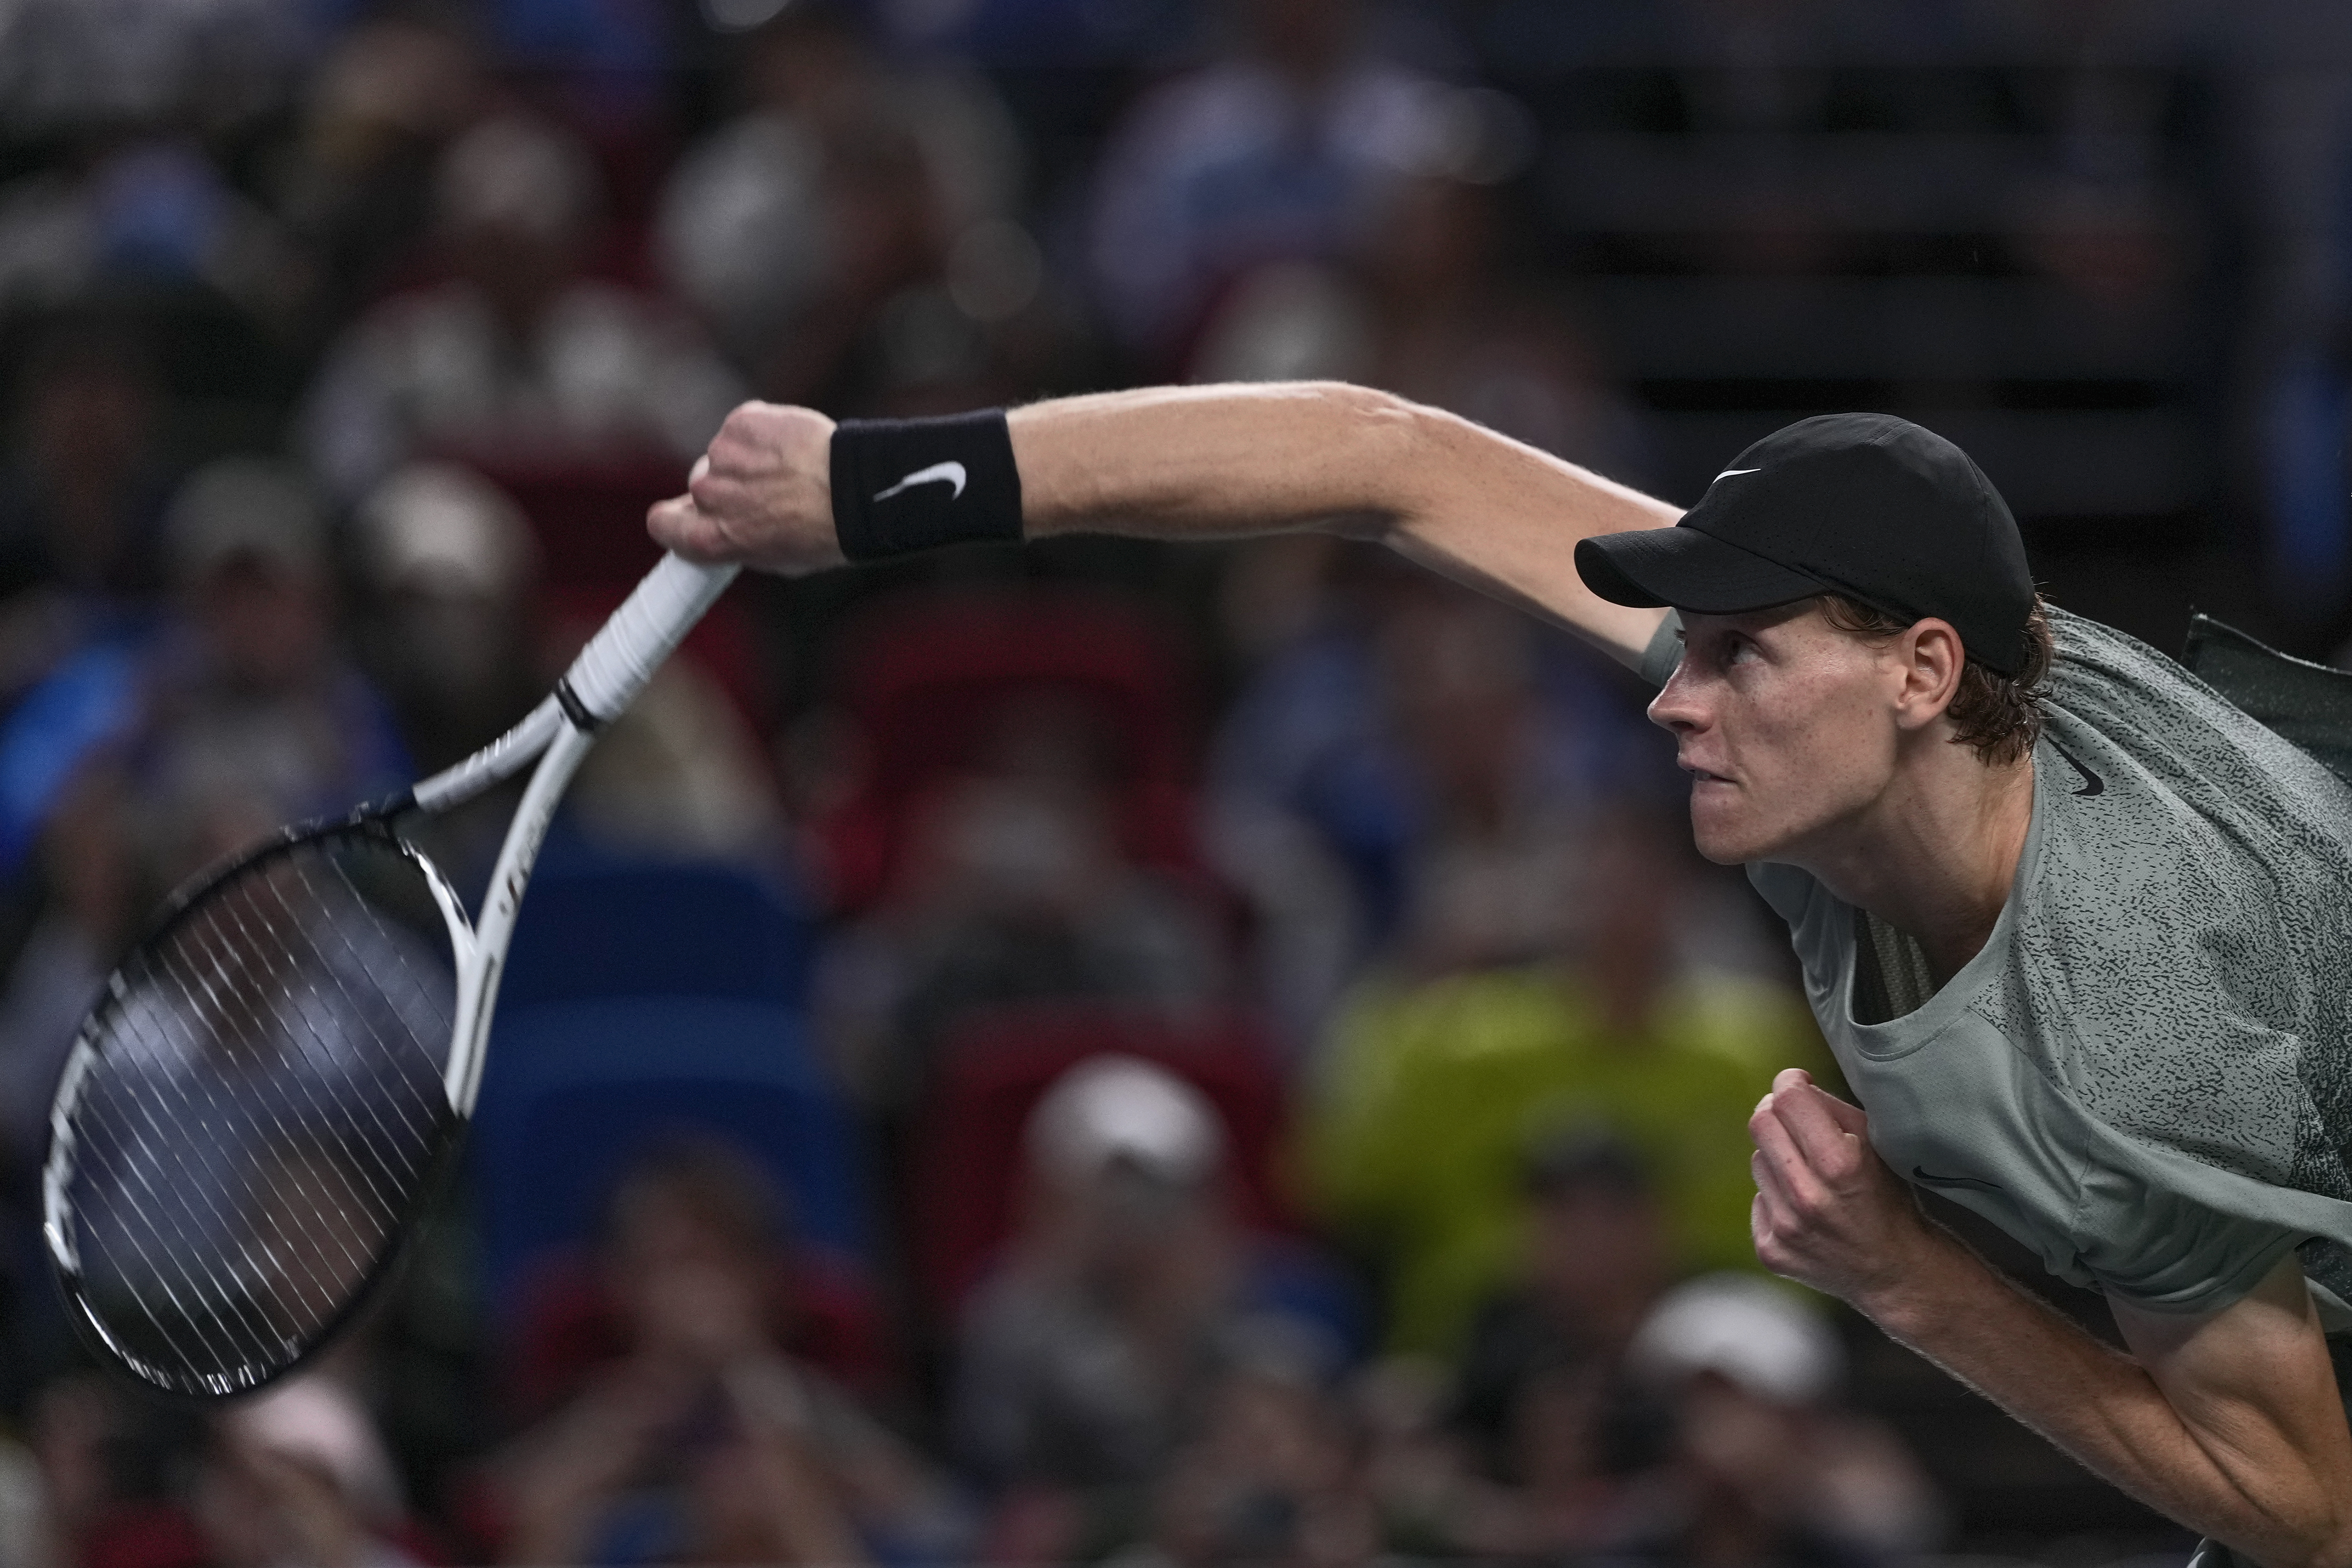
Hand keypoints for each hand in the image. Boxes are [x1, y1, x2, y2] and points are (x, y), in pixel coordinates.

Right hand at [648, 401, 845, 575]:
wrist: (855, 494)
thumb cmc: (823, 535)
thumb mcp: (773, 559)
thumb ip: (736, 540)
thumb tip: (727, 529)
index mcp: (707, 538)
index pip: (661, 523)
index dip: (678, 519)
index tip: (693, 517)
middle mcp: (706, 495)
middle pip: (701, 486)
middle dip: (728, 488)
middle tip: (769, 492)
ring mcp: (721, 455)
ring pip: (725, 455)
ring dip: (749, 459)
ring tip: (791, 471)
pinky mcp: (741, 422)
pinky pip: (745, 427)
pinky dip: (764, 432)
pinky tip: (792, 446)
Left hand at [1748, 1068, 1936, 1308]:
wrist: (1895, 1272)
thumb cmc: (1888, 1199)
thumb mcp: (1877, 1145)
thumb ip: (1832, 1110)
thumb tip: (1790, 1086)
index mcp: (1840, 1164)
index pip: (1787, 1099)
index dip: (1790, 1083)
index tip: (1799, 1083)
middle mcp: (1808, 1197)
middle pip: (1760, 1123)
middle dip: (1776, 1112)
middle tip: (1794, 1119)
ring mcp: (1785, 1228)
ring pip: (1758, 1161)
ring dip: (1779, 1159)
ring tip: (1812, 1177)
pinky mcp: (1771, 1251)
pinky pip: (1758, 1200)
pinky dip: (1777, 1197)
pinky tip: (1806, 1211)